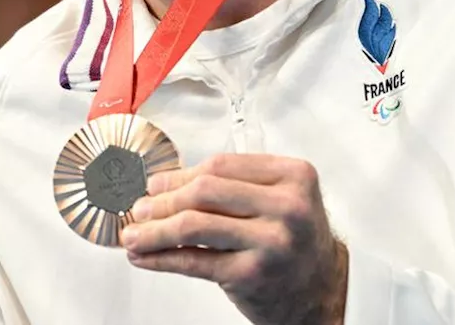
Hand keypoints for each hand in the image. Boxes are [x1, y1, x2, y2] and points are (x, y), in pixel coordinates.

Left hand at [121, 154, 347, 324]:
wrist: (321, 289)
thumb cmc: (296, 241)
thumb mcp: (281, 200)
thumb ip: (239, 186)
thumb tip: (168, 184)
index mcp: (294, 175)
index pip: (223, 165)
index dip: (182, 174)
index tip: (157, 183)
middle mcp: (286, 206)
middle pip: (206, 190)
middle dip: (163, 198)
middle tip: (140, 207)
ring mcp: (270, 241)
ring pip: (194, 224)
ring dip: (154, 229)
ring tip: (133, 234)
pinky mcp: (250, 274)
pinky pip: (194, 260)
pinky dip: (161, 258)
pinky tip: (145, 257)